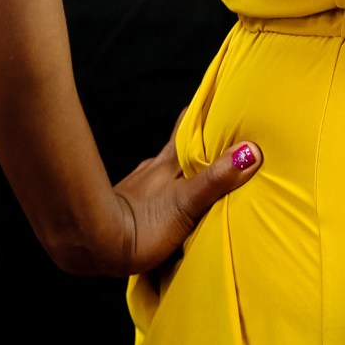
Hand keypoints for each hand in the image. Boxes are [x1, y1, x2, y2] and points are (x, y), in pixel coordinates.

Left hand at [109, 108, 261, 275]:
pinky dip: (167, 189)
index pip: (188, 126)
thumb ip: (216, 180)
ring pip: (166, 168)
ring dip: (182, 167)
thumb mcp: (186, 204)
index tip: (220, 98)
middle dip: (197, 140)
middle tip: (219, 133)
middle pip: (178, 146)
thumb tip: (251, 151)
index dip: (204, 112)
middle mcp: (154, 169)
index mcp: (169, 163)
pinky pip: (155, 190)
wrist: (93, 246)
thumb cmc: (141, 226)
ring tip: (201, 170)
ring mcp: (140, 187)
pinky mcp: (130, 207)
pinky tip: (169, 201)